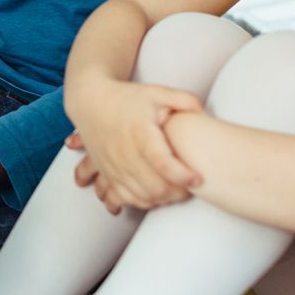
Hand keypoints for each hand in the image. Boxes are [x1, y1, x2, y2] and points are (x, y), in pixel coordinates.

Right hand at [66, 76, 204, 213]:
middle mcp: (124, 152)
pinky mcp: (106, 173)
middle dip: (178, 192)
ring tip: (178, 191)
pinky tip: (156, 194)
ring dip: (163, 199)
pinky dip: (143, 201)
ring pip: (141, 196)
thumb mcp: (156, 92)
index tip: (198, 178)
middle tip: (192, 187)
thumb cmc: (127, 98)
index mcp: (139, 132)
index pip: (162, 162)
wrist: (90, 102)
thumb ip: (184, 100)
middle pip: (154, 186)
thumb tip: (204, 113)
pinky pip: (125, 198)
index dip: (182, 174)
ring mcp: (113, 165)